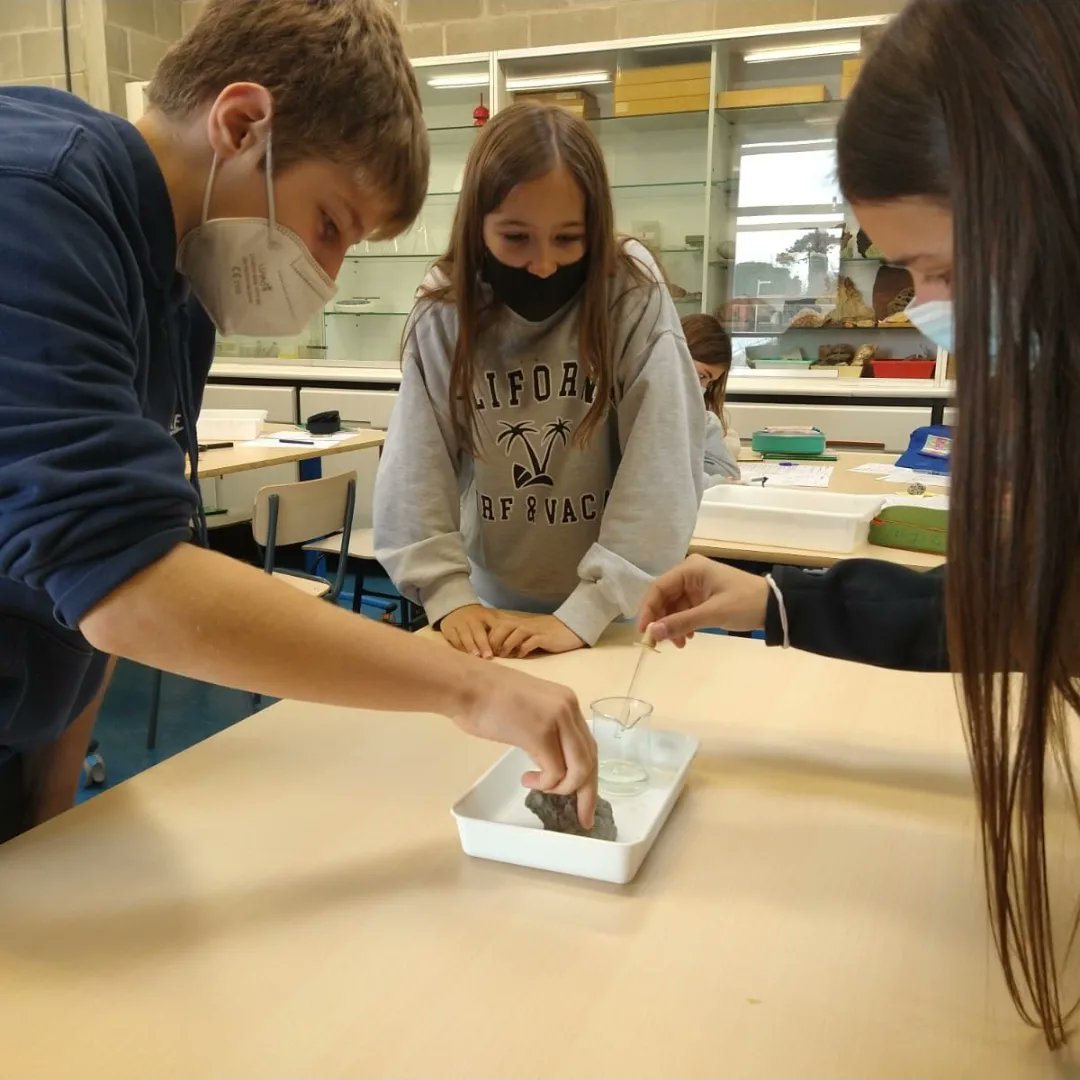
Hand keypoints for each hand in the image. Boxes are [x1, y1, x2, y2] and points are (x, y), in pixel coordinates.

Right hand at [440, 604, 510, 658]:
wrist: (455, 608)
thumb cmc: (477, 619)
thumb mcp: (488, 619)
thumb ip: (497, 630)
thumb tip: (508, 649)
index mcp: (485, 615)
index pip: (492, 625)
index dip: (496, 638)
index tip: (500, 650)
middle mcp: (472, 618)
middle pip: (478, 631)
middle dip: (483, 644)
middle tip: (488, 656)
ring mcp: (459, 623)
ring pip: (465, 635)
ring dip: (470, 646)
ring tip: (475, 656)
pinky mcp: (448, 629)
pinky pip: (454, 638)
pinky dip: (459, 646)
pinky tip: (463, 655)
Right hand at [452, 662, 597, 827]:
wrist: (466, 686)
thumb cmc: (486, 697)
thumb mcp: (530, 709)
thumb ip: (547, 727)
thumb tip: (549, 754)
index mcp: (567, 702)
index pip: (588, 745)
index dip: (590, 775)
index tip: (586, 801)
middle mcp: (569, 709)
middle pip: (590, 760)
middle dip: (586, 793)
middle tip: (580, 816)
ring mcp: (557, 720)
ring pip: (579, 770)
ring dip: (561, 788)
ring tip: (538, 787)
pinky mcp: (541, 734)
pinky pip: (555, 772)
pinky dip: (544, 784)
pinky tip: (527, 780)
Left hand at [488, 614, 584, 658]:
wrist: (571, 628)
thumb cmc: (549, 634)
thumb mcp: (530, 635)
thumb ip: (517, 640)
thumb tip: (502, 652)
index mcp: (520, 624)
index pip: (499, 626)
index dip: (489, 637)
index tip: (483, 649)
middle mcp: (525, 625)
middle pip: (503, 628)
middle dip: (494, 640)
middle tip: (489, 654)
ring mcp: (535, 630)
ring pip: (515, 633)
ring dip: (506, 645)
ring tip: (502, 656)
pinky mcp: (544, 637)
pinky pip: (531, 641)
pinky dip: (523, 649)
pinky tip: (521, 655)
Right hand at [638, 556, 768, 647]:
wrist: (775, 607)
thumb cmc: (745, 603)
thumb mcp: (713, 613)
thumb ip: (681, 622)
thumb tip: (652, 632)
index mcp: (690, 569)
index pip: (658, 587)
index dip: (648, 609)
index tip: (643, 631)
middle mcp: (689, 574)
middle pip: (663, 597)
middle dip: (661, 620)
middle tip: (660, 642)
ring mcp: (696, 586)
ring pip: (672, 607)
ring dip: (672, 626)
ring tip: (679, 644)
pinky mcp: (703, 598)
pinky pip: (683, 611)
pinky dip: (682, 625)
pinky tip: (687, 638)